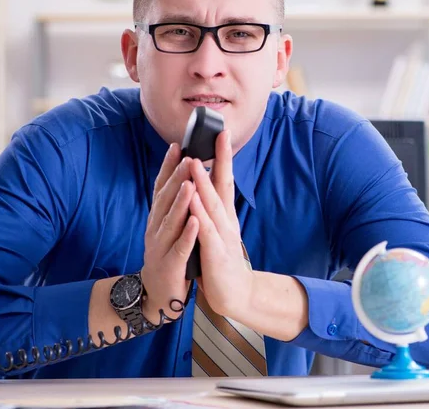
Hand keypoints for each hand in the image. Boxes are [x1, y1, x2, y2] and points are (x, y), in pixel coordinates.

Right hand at [141, 143, 198, 323]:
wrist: (159, 293)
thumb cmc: (170, 254)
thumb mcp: (169, 226)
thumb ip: (174, 204)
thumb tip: (183, 176)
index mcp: (159, 217)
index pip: (162, 187)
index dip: (168, 166)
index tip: (177, 145)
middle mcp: (156, 227)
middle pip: (166, 199)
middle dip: (176, 177)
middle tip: (187, 157)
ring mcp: (161, 246)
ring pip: (171, 221)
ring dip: (181, 201)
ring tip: (190, 183)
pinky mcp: (170, 264)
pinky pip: (180, 247)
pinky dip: (188, 234)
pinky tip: (196, 222)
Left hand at [189, 130, 253, 319]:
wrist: (235, 295)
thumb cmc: (220, 259)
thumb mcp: (218, 230)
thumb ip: (213, 208)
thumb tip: (207, 183)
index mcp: (224, 215)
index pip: (224, 180)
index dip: (223, 157)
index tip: (222, 134)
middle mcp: (226, 221)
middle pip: (223, 186)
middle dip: (220, 160)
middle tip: (217, 135)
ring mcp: (223, 237)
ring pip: (212, 206)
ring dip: (204, 184)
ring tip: (195, 163)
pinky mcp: (216, 254)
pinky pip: (206, 232)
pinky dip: (200, 216)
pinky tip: (193, 202)